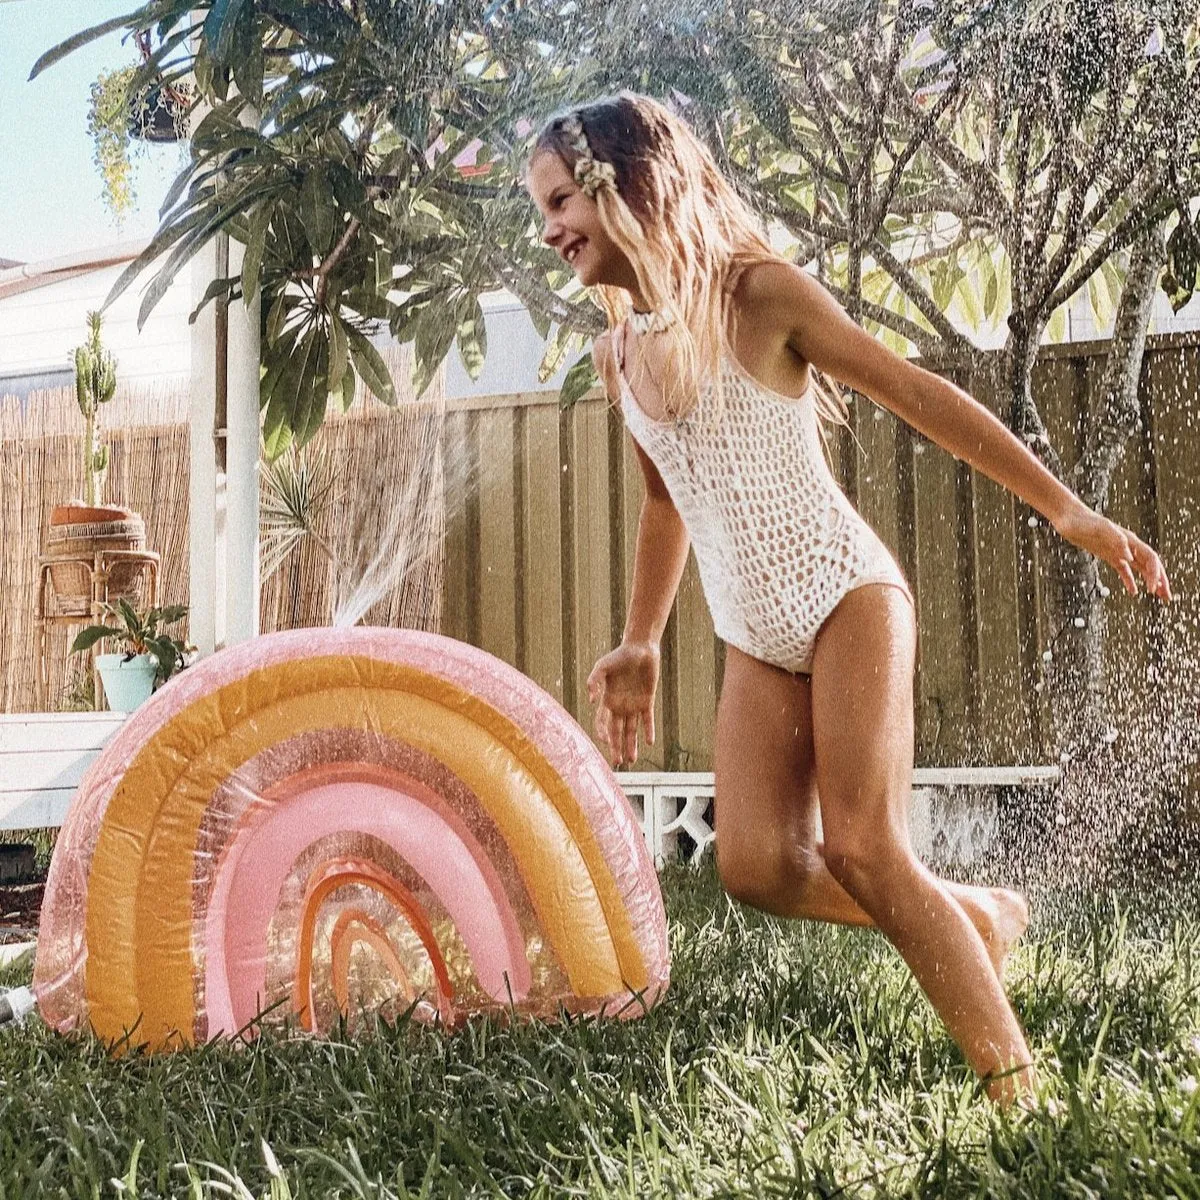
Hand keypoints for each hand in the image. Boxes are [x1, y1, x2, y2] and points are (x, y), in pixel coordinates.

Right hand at [586, 642, 659, 766]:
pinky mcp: (647, 701)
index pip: (603, 723)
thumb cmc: (619, 656)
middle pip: (617, 732)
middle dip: (616, 748)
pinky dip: (648, 730)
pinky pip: (647, 719)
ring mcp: (634, 705)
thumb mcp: (602, 666)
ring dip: (631, 745)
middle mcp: (620, 706)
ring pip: (632, 730)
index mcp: (607, 700)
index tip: (605, 742)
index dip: (603, 734)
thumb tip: (591, 701)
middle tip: (617, 763)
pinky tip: (649, 742)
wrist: (640, 649)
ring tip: (632, 760)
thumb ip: (593, 682)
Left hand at [1054, 503, 1170, 601]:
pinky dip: (1130, 581)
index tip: (1153, 589)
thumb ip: (1116, 539)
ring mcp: (1119, 551)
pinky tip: (1133, 592)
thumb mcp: (1100, 529)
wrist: (1069, 519)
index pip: (1150, 558)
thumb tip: (1129, 556)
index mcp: (1130, 540)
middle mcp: (1128, 546)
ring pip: (1141, 568)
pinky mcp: (1109, 555)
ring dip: (1151, 581)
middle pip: (1151, 565)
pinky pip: (1124, 570)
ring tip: (1159, 596)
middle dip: (1161, 581)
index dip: (1155, 574)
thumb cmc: (1084, 522)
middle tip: (1167, 597)